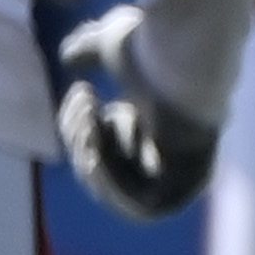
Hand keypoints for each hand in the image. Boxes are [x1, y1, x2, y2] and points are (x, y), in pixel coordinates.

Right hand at [53, 3, 217, 221]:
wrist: (184, 61)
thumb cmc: (156, 49)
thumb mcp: (111, 46)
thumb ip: (90, 51)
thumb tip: (70, 56)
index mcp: (165, 125)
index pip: (112, 144)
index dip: (86, 126)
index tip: (84, 90)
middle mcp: (176, 154)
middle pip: (107, 168)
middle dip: (82, 138)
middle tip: (83, 100)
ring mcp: (180, 178)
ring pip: (114, 188)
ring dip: (90, 156)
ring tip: (89, 118)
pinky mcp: (181, 194)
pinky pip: (136, 208)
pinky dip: (109, 181)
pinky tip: (96, 150)